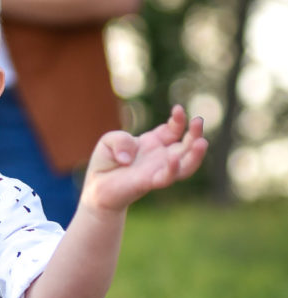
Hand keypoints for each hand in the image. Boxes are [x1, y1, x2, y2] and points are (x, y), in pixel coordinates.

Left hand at [81, 105, 207, 213]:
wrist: (96, 189)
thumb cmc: (105, 164)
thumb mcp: (109, 141)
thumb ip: (120, 140)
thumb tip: (128, 158)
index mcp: (154, 143)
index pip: (174, 129)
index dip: (179, 119)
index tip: (177, 109)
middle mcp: (161, 157)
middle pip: (186, 146)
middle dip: (195, 133)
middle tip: (199, 121)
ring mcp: (157, 170)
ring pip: (185, 165)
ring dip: (195, 155)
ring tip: (202, 142)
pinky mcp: (149, 183)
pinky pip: (166, 178)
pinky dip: (172, 169)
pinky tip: (175, 158)